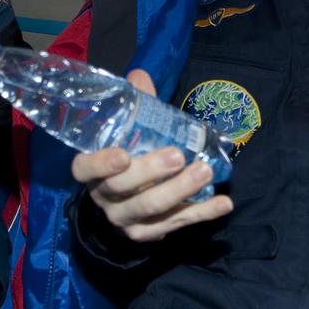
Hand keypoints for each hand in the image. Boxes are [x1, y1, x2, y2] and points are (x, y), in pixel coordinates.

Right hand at [72, 69, 232, 242]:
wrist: (124, 202)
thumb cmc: (126, 153)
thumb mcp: (124, 131)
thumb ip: (134, 105)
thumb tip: (140, 76)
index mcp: (91, 171)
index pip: (85, 168)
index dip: (101, 163)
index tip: (123, 154)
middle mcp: (104, 197)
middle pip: (123, 189)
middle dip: (152, 172)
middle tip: (178, 156)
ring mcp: (125, 218)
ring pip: (151, 208)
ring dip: (180, 190)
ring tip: (205, 171)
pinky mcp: (148, 233)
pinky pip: (176, 223)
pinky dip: (201, 213)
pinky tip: (223, 203)